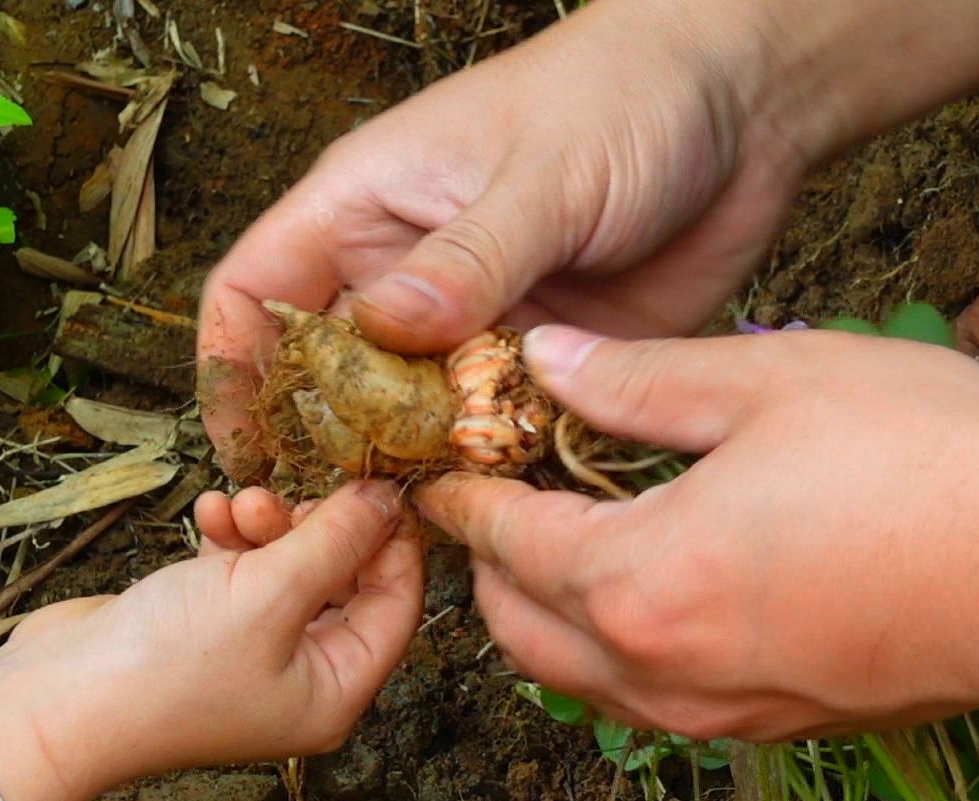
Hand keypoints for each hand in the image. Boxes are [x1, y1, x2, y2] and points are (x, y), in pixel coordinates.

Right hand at [0, 480, 423, 800]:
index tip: (379, 484)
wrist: (57, 701)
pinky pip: (238, 571)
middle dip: (317, 529)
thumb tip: (388, 499)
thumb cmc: (168, 667)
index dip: (392, 543)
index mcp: (335, 691)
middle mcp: (300, 678)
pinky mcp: (202, 626)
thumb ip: (336, 540)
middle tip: (291, 496)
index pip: (396, 606)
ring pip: (287, 568)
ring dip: (266, 526)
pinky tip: (206, 515)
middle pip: (342, 582)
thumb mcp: (270, 593)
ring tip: (236, 504)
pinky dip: (227, 540)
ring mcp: (249, 653)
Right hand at [196, 0, 978, 479]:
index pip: (255, 294)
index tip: (248, 451)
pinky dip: (488, 473)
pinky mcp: (537, 366)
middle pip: (325, 379)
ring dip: (410, 472)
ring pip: (409, 421)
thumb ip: (465, 260)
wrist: (743, 107)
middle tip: (334, 518)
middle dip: (324, 448)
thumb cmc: (620, 96)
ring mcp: (470, 328)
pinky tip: (495, 511)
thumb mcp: (538, 175)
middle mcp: (404, 277)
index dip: (235, 371)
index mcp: (363, 209)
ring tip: (413, 527)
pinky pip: (491, 435)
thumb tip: (386, 331)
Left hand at [415, 325, 978, 740]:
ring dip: (551, 616)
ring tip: (574, 538)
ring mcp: (721, 716)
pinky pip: (655, 703)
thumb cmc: (930, 460)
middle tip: (506, 496)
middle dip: (490, 567)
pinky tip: (663, 586)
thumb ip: (638, 379)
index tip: (440, 469)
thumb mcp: (771, 381)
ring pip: (581, 681)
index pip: (504, 545)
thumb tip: (544, 361)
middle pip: (518, 633)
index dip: (462, 499)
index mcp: (638, 582)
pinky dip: (620, 652)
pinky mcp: (778, 731)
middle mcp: (662, 673)